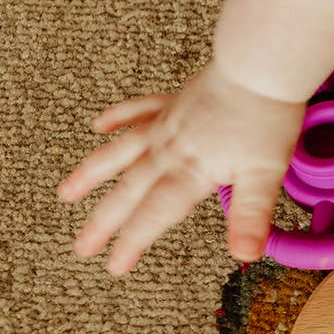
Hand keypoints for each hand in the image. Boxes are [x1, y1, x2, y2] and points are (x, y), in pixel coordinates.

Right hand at [58, 62, 305, 274]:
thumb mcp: (266, 175)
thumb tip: (244, 255)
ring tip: (66, 193)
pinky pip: (137, 109)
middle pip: (129, 190)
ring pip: (120, 151)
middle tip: (81, 247)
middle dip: (103, 221)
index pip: (155, 214)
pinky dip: (116, 117)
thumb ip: (250, 215)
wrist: (260, 66)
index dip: (133, 241)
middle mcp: (169, 149)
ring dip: (92, 173)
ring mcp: (167, 122)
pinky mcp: (174, 100)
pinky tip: (98, 126)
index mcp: (190, 171)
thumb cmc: (267, 118)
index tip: (114, 266)